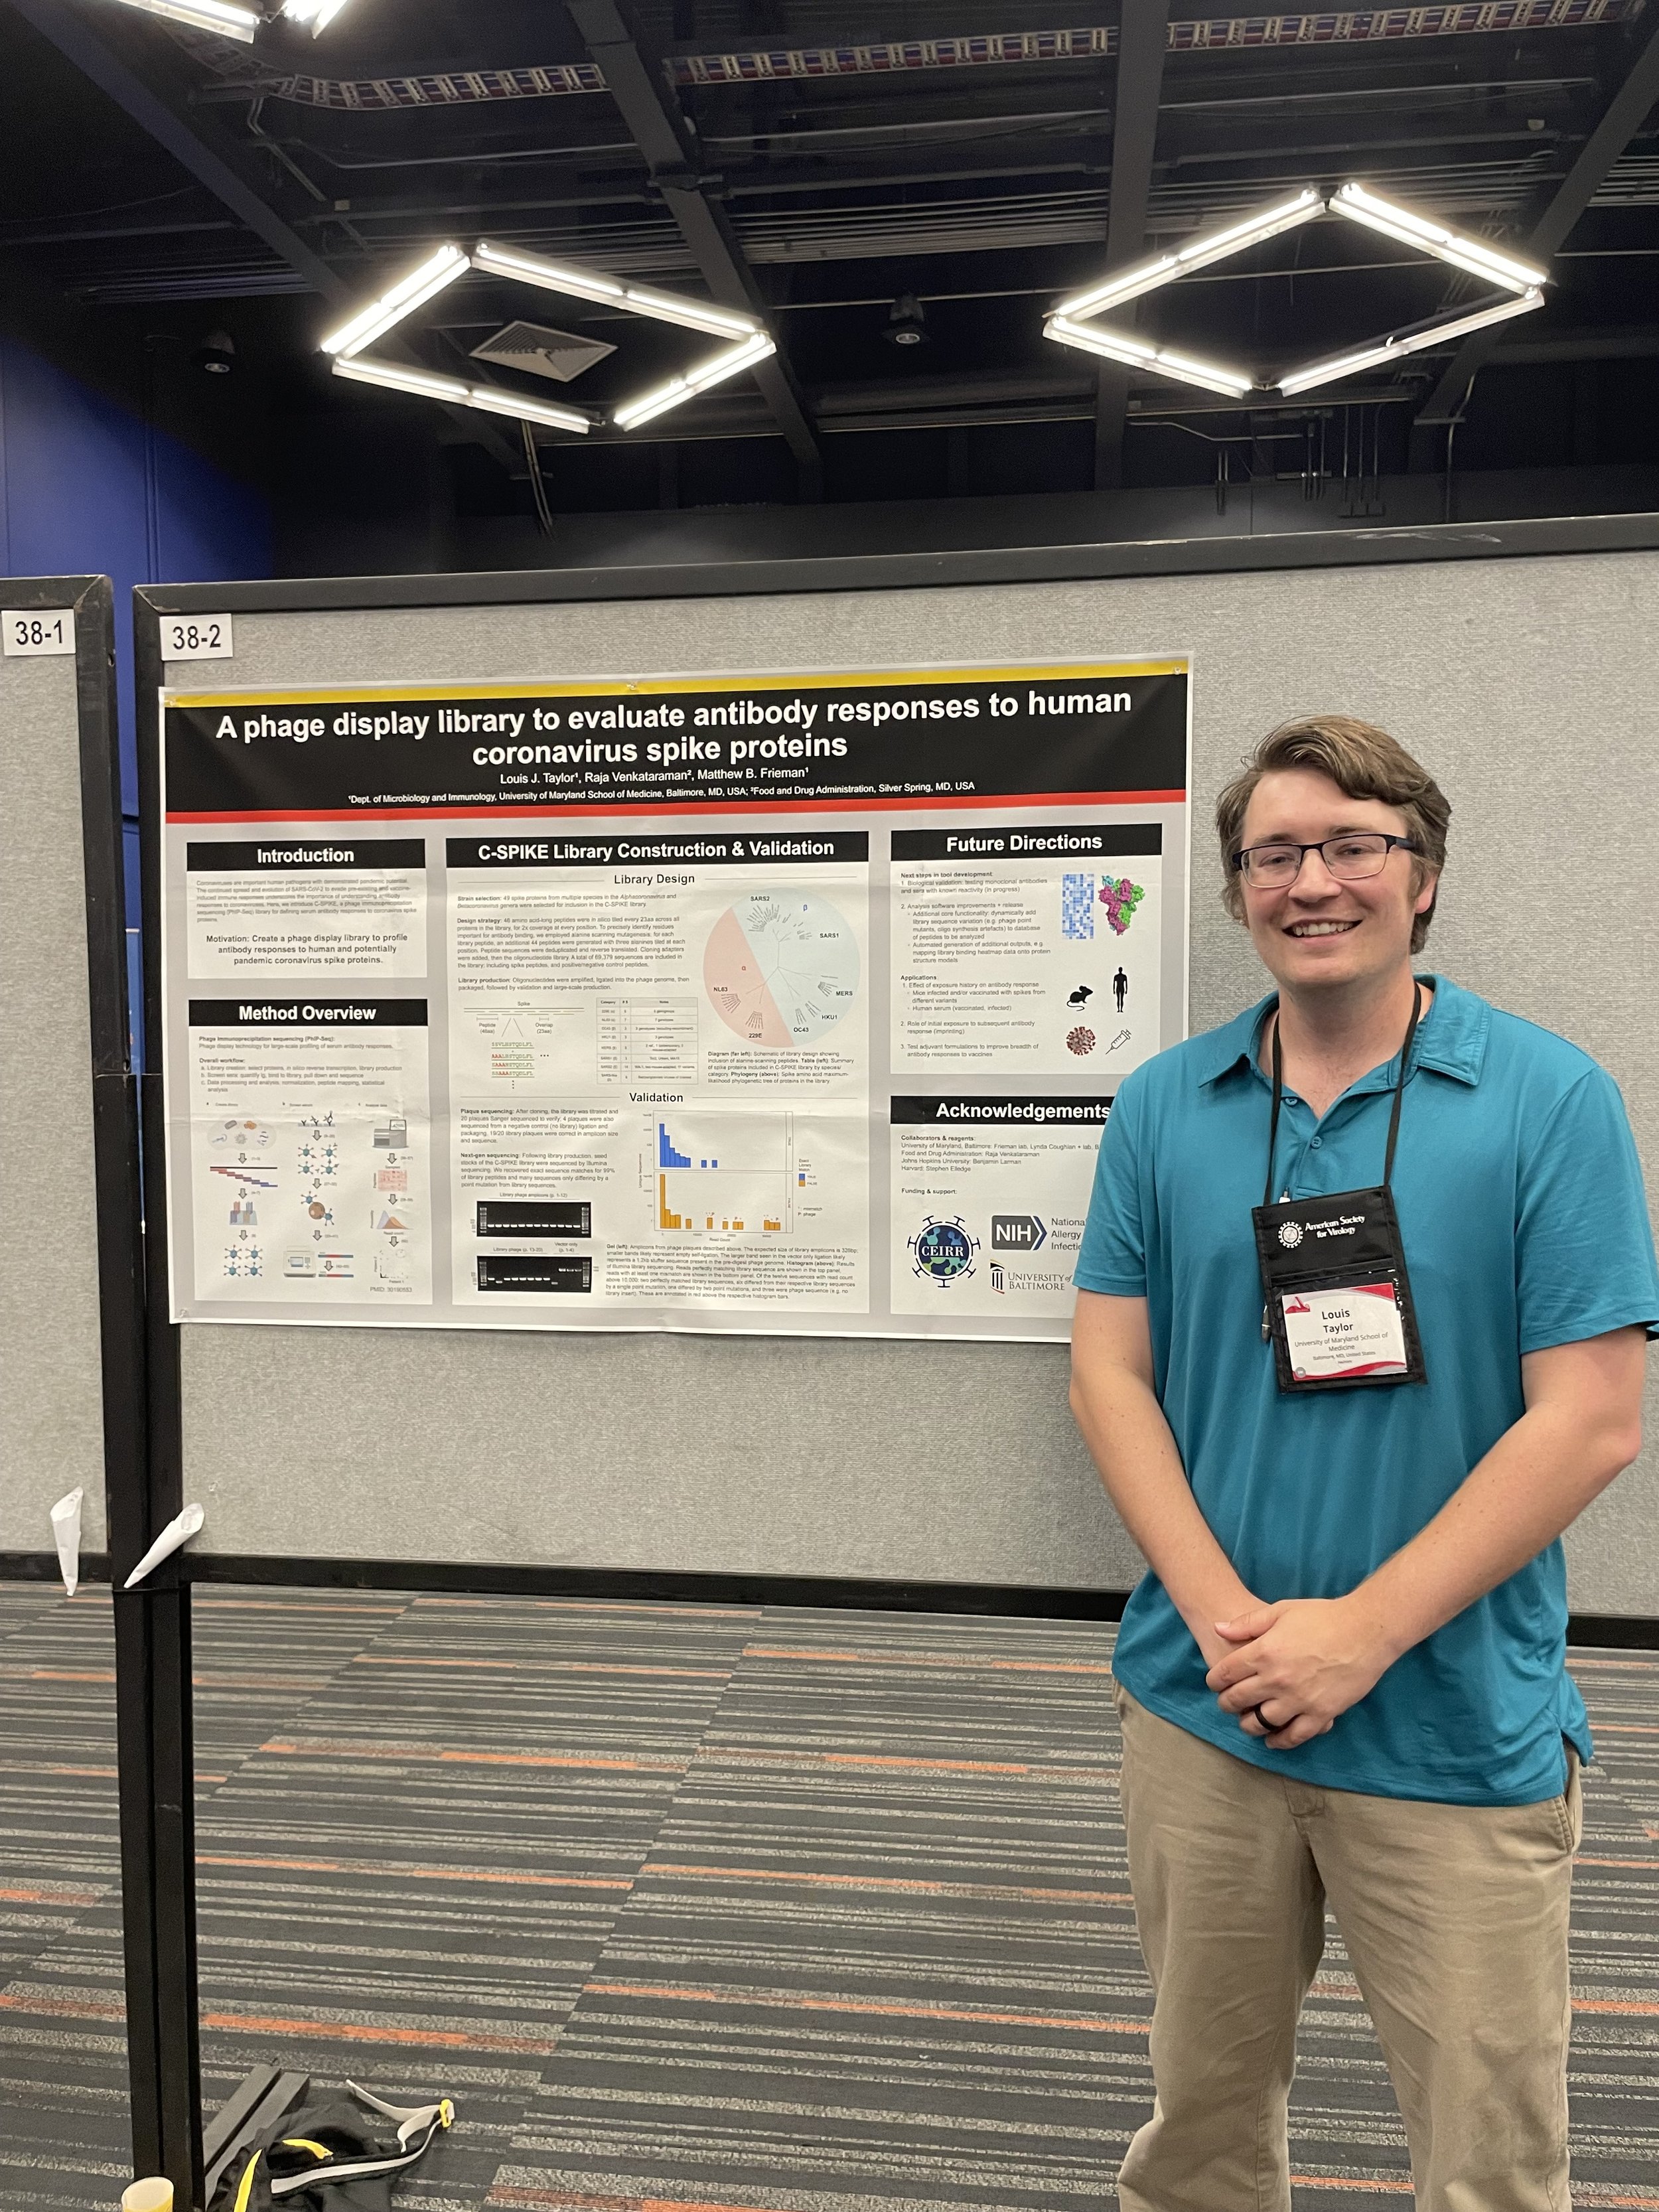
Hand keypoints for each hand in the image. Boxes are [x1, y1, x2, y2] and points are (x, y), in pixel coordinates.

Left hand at [1204, 1595, 1398, 1749]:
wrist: (1366, 1630)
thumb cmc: (1323, 1616)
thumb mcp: (1281, 1610)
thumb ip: (1247, 1623)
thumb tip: (1218, 1628)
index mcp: (1264, 1652)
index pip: (1225, 1674)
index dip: (1215, 1681)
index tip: (1215, 1683)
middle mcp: (1277, 1679)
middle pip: (1238, 1700)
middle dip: (1226, 1703)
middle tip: (1226, 1703)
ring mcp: (1299, 1700)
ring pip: (1261, 1723)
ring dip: (1248, 1724)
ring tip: (1247, 1721)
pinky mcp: (1321, 1714)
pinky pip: (1294, 1736)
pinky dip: (1279, 1741)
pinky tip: (1272, 1738)